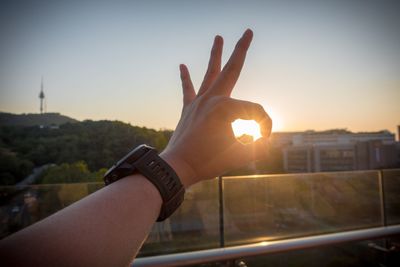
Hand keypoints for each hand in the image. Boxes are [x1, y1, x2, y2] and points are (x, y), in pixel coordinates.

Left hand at [161, 29, 271, 187]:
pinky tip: (182, 65)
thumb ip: (256, 146)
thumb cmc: (208, 162)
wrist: (178, 168)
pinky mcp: (189, 109)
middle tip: (248, 31)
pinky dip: (186, 77)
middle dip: (241, 49)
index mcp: (226, 108)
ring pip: (210, 73)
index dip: (264, 125)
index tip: (264, 140)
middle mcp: (212, 98)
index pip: (256, 111)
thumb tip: (263, 140)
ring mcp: (199, 102)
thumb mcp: (239, 155)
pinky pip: (188, 89)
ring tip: (218, 37)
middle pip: (232, 69)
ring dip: (215, 55)